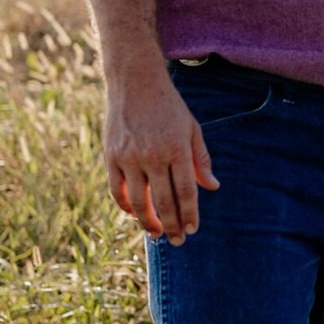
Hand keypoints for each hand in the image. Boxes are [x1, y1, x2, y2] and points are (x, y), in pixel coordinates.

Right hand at [103, 63, 218, 243]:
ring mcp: (128, 157)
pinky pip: (117, 190)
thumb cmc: (169, 107)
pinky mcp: (111, 156)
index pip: (185, 192)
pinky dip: (126, 206)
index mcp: (176, 149)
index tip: (193, 230)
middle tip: (177, 241)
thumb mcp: (192, 128)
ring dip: (148, 222)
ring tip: (157, 234)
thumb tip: (212, 187)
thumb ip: (201, 160)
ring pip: (138, 202)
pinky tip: (136, 214)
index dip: (189, 214)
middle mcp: (152, 155)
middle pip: (162, 201)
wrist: (135, 82)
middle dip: (171, 225)